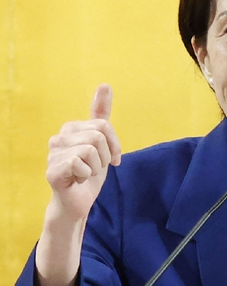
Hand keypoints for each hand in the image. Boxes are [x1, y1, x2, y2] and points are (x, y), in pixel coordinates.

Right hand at [46, 84, 121, 220]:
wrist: (79, 201)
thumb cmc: (89, 172)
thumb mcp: (102, 142)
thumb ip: (101, 115)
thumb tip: (105, 84)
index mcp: (71, 128)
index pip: (103, 125)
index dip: (114, 144)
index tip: (113, 157)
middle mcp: (59, 137)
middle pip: (98, 136)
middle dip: (106, 156)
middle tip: (96, 168)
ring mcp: (53, 153)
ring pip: (91, 150)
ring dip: (96, 167)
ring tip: (86, 173)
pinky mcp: (52, 170)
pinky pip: (81, 163)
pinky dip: (86, 175)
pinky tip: (77, 180)